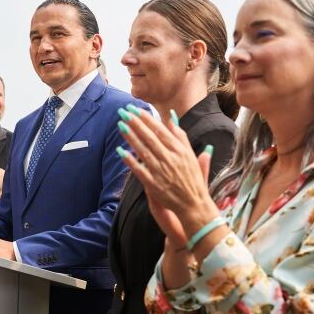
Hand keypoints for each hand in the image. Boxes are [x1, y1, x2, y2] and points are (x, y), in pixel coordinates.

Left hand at [117, 107, 217, 233]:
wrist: (193, 204)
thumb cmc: (193, 179)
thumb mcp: (191, 154)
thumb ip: (181, 136)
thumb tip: (172, 118)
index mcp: (179, 150)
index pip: (160, 131)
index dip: (147, 119)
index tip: (136, 109)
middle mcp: (170, 159)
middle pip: (150, 138)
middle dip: (136, 124)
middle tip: (124, 112)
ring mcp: (161, 172)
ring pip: (143, 151)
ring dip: (131, 138)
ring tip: (120, 125)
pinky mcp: (154, 184)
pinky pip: (139, 170)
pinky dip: (130, 161)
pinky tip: (121, 151)